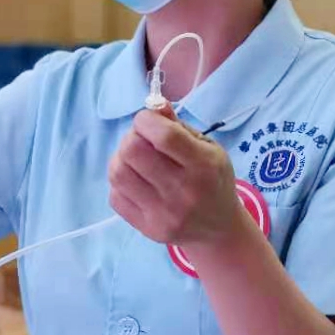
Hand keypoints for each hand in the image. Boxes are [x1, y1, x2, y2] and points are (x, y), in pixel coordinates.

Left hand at [108, 109, 247, 249]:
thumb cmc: (213, 180)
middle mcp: (183, 192)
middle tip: (142, 141)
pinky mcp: (147, 228)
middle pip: (133, 151)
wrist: (218, 229)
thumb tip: (154, 104)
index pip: (163, 136)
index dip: (146, 120)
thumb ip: (178, 126)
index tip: (148, 121)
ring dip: (121, 158)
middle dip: (132, 137)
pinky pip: (115, 196)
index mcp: (203, 166)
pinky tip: (136, 181)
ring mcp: (162, 214)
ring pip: (118, 172)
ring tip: (135, 160)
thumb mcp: (208, 147)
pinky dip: (121, 182)